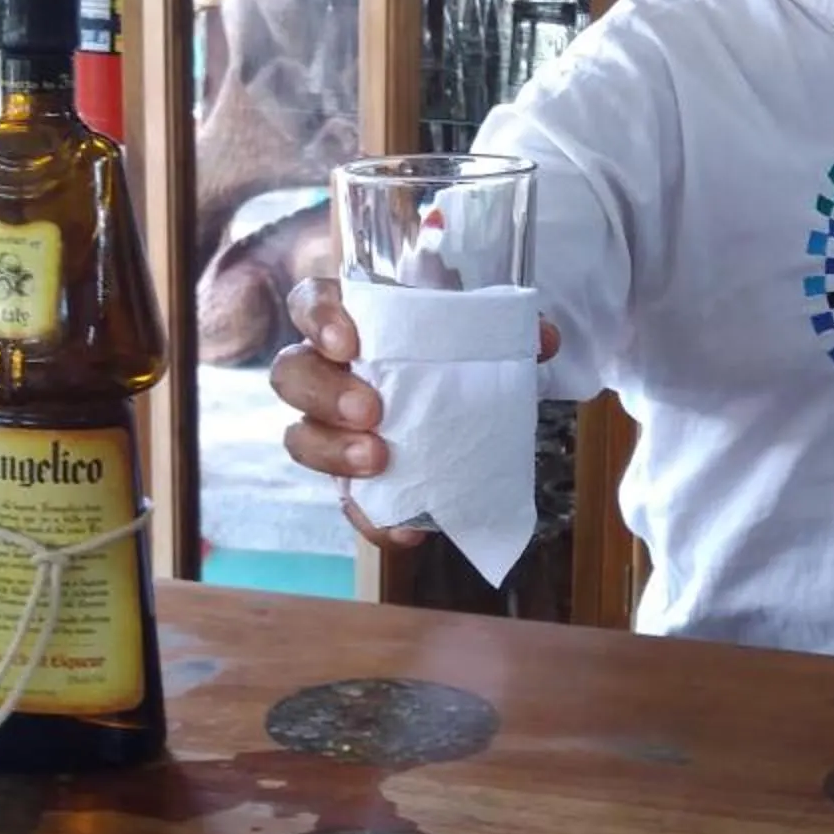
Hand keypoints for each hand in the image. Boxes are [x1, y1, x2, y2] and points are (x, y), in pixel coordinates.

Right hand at [274, 276, 559, 550]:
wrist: (458, 401)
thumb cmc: (449, 352)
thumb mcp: (476, 332)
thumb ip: (505, 330)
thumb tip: (542, 339)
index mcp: (349, 319)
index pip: (309, 302)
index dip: (318, 319)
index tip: (347, 342)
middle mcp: (324, 369)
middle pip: (291, 373)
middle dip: (325, 393)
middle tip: (371, 410)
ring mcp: (327, 425)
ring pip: (300, 437)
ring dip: (334, 453)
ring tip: (379, 462)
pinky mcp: (345, 475)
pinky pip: (343, 501)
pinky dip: (371, 518)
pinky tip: (404, 531)